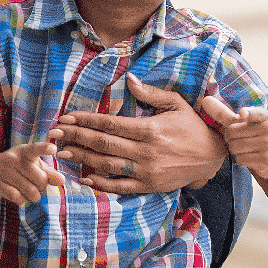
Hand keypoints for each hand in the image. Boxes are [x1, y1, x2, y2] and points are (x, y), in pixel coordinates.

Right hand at [0, 137, 65, 205]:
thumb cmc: (17, 168)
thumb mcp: (32, 166)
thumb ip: (48, 173)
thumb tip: (62, 180)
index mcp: (25, 151)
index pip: (35, 149)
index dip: (45, 149)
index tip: (53, 149)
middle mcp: (13, 158)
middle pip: (41, 179)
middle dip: (42, 187)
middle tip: (36, 185)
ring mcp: (2, 170)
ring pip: (30, 190)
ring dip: (33, 196)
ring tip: (30, 193)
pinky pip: (17, 197)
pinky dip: (21, 201)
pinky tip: (19, 197)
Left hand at [55, 74, 227, 194]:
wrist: (212, 157)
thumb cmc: (193, 127)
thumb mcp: (176, 104)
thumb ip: (151, 94)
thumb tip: (130, 80)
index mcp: (150, 130)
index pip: (111, 125)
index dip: (86, 121)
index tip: (67, 118)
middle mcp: (145, 152)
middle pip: (103, 144)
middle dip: (76, 138)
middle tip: (55, 134)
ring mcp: (146, 172)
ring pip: (107, 165)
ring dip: (83, 159)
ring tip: (62, 153)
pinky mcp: (149, 186)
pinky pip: (120, 187)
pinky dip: (101, 184)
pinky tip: (85, 178)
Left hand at [202, 95, 267, 178]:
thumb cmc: (258, 140)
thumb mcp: (247, 125)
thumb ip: (226, 114)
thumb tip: (205, 100)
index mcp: (264, 117)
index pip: (256, 113)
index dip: (248, 113)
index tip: (242, 114)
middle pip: (232, 132)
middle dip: (231, 139)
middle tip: (242, 141)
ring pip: (234, 147)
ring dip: (235, 151)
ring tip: (247, 150)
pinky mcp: (266, 160)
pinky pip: (240, 159)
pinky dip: (241, 160)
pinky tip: (252, 159)